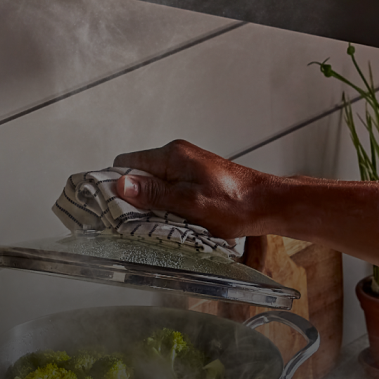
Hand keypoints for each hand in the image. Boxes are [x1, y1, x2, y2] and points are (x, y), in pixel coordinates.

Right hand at [112, 140, 284, 238]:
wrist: (267, 205)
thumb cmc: (236, 204)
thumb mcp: (189, 202)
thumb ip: (154, 193)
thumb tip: (122, 184)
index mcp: (172, 155)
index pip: (126, 162)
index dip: (115, 184)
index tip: (110, 206)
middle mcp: (177, 156)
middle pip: (138, 174)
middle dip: (133, 198)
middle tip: (135, 221)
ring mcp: (186, 167)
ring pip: (152, 185)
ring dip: (151, 205)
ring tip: (158, 223)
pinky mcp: (194, 179)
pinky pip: (168, 190)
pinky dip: (166, 206)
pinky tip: (173, 221)